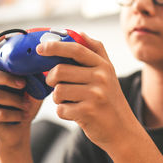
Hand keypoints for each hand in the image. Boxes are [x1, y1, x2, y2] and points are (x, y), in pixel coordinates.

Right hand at [0, 36, 42, 150]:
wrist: (19, 129)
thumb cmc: (26, 104)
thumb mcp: (34, 88)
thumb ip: (36, 76)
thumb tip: (50, 62)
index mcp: (2, 75)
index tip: (4, 38)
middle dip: (7, 78)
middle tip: (23, 84)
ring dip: (15, 101)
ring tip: (26, 106)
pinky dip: (15, 115)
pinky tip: (21, 116)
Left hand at [37, 33, 140, 153]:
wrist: (122, 129)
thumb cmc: (110, 99)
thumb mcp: (109, 72)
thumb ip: (96, 51)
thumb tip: (80, 33)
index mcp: (103, 65)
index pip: (76, 49)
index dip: (55, 46)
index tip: (40, 48)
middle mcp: (101, 78)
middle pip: (60, 70)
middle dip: (51, 78)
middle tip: (55, 83)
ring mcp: (95, 95)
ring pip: (58, 91)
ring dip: (58, 98)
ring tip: (70, 101)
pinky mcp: (88, 112)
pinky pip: (61, 109)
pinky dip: (64, 112)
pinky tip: (75, 113)